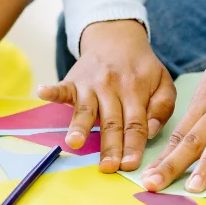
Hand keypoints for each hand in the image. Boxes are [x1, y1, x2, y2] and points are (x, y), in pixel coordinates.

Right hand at [37, 20, 175, 172]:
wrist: (117, 37)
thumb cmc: (141, 68)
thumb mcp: (163, 82)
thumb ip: (163, 106)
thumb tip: (151, 131)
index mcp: (136, 92)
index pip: (135, 124)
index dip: (133, 146)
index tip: (130, 165)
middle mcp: (113, 89)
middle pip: (111, 123)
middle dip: (109, 146)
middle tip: (107, 167)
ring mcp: (91, 85)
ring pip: (86, 110)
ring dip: (79, 126)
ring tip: (74, 142)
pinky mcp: (73, 80)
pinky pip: (62, 87)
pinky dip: (51, 91)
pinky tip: (42, 93)